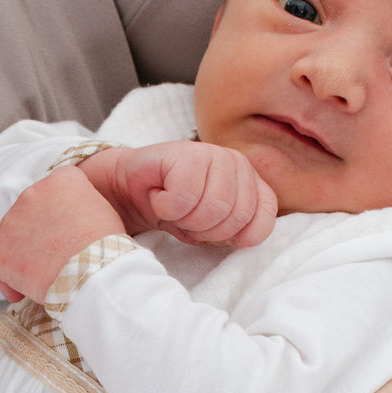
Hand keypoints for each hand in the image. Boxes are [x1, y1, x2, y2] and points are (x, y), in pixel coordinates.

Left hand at [0, 165, 125, 302]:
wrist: (93, 271)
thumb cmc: (105, 247)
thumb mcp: (104, 212)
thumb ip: (82, 207)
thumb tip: (73, 223)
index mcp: (61, 180)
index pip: (53, 194)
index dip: (57, 216)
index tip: (63, 233)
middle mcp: (32, 194)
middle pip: (29, 214)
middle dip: (38, 234)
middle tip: (54, 257)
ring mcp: (11, 222)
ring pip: (12, 239)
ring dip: (24, 255)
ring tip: (43, 276)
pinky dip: (7, 279)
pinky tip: (22, 292)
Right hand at [79, 142, 276, 247]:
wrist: (131, 189)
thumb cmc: (174, 209)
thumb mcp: (211, 229)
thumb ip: (236, 232)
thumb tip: (243, 238)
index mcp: (251, 184)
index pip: (260, 225)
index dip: (231, 238)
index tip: (209, 232)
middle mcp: (238, 164)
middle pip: (234, 219)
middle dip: (203, 229)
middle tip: (184, 216)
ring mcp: (215, 154)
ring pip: (211, 209)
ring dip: (184, 218)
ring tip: (173, 205)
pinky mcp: (187, 153)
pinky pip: (184, 197)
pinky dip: (166, 206)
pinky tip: (160, 194)